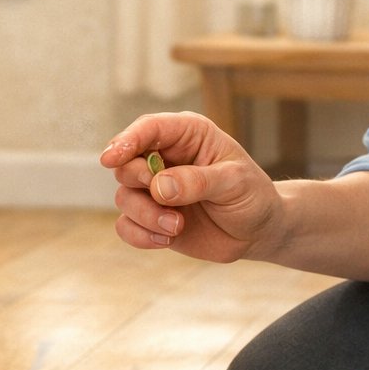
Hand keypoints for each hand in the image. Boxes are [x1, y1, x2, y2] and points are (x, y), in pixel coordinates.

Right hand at [99, 111, 280, 262]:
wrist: (257, 231)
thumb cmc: (251, 195)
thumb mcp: (234, 182)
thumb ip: (197, 181)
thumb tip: (158, 188)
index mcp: (186, 135)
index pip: (148, 129)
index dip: (126, 141)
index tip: (111, 159)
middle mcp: (163, 158)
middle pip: (126, 164)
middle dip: (140, 184)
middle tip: (163, 198)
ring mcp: (153, 190)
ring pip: (124, 197)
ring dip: (147, 216)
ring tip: (177, 226)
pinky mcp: (150, 218)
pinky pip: (126, 226)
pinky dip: (140, 235)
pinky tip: (166, 240)